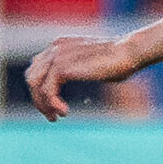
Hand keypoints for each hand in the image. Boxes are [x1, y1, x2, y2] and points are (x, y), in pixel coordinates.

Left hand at [27, 36, 141, 120]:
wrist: (130, 52)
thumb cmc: (121, 61)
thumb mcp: (93, 65)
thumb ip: (80, 70)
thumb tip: (83, 80)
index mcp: (60, 46)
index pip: (37, 69)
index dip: (41, 90)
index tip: (53, 106)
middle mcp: (54, 48)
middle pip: (32, 78)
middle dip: (39, 100)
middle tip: (52, 117)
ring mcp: (56, 56)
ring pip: (36, 85)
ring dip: (43, 105)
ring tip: (55, 117)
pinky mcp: (62, 67)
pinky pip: (48, 91)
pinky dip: (53, 104)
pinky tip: (65, 112)